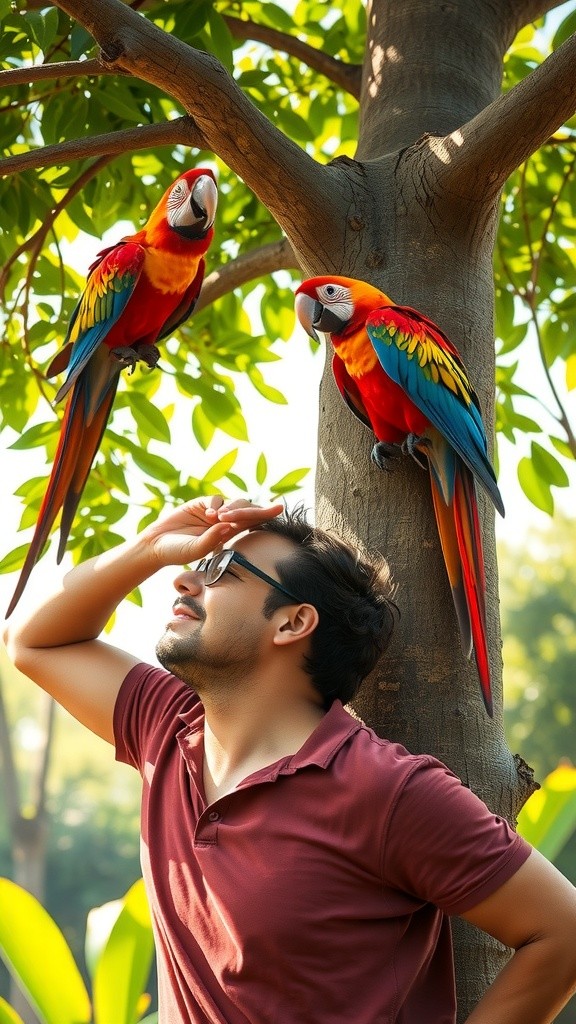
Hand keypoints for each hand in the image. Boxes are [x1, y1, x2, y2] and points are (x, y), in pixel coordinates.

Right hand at [142, 495, 284, 568]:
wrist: (157, 545)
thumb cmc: (178, 553)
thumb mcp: (197, 550)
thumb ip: (212, 539)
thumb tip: (228, 524)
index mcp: (229, 535)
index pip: (253, 523)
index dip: (266, 514)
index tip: (280, 508)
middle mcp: (224, 522)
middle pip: (247, 510)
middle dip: (253, 511)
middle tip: (259, 512)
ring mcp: (213, 511)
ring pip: (233, 503)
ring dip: (232, 510)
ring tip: (220, 519)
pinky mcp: (201, 503)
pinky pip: (216, 498)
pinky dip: (216, 504)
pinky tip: (209, 515)